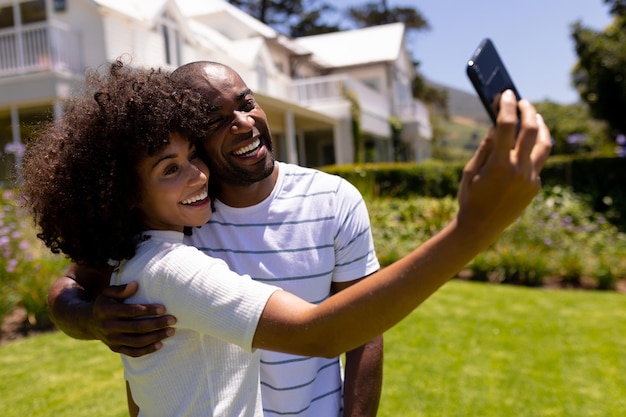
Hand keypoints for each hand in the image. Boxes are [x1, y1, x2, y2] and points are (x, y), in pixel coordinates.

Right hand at [91, 282, 176, 356]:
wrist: (89, 323)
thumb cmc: (105, 303)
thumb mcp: (108, 292)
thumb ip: (121, 289)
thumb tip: (135, 284)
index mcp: (107, 311)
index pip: (131, 311)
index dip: (148, 310)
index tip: (164, 308)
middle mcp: (108, 327)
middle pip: (136, 327)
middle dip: (157, 324)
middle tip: (173, 320)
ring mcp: (112, 340)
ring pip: (137, 341)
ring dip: (156, 337)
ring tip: (171, 331)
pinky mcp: (116, 349)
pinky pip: (133, 353)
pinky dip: (147, 350)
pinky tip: (160, 344)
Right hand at [457, 90, 550, 240]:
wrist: (480, 227)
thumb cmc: (470, 196)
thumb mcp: (470, 170)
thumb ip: (485, 147)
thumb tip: (496, 125)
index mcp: (498, 164)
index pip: (506, 126)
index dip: (507, 106)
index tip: (506, 93)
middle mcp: (518, 170)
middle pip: (530, 130)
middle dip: (527, 111)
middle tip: (522, 101)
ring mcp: (530, 179)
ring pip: (544, 145)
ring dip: (541, 127)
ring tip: (535, 117)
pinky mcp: (535, 187)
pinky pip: (538, 162)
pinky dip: (533, 150)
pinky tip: (527, 145)